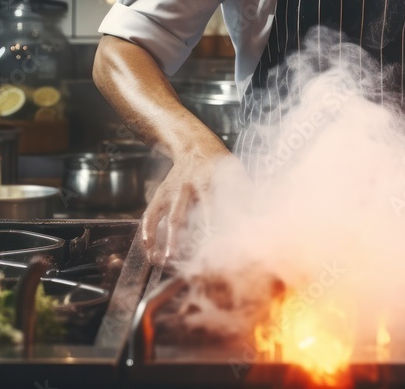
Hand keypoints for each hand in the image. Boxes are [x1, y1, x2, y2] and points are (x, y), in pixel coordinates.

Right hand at [142, 147, 251, 265]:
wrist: (194, 146)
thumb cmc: (220, 163)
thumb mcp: (235, 171)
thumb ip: (245, 194)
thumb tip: (257, 217)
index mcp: (209, 182)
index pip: (210, 207)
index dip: (213, 225)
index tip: (216, 245)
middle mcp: (188, 187)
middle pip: (184, 215)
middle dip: (184, 237)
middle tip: (185, 259)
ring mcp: (173, 191)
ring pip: (168, 217)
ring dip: (166, 239)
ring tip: (165, 259)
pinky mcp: (162, 194)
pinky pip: (151, 213)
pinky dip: (148, 230)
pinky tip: (148, 246)